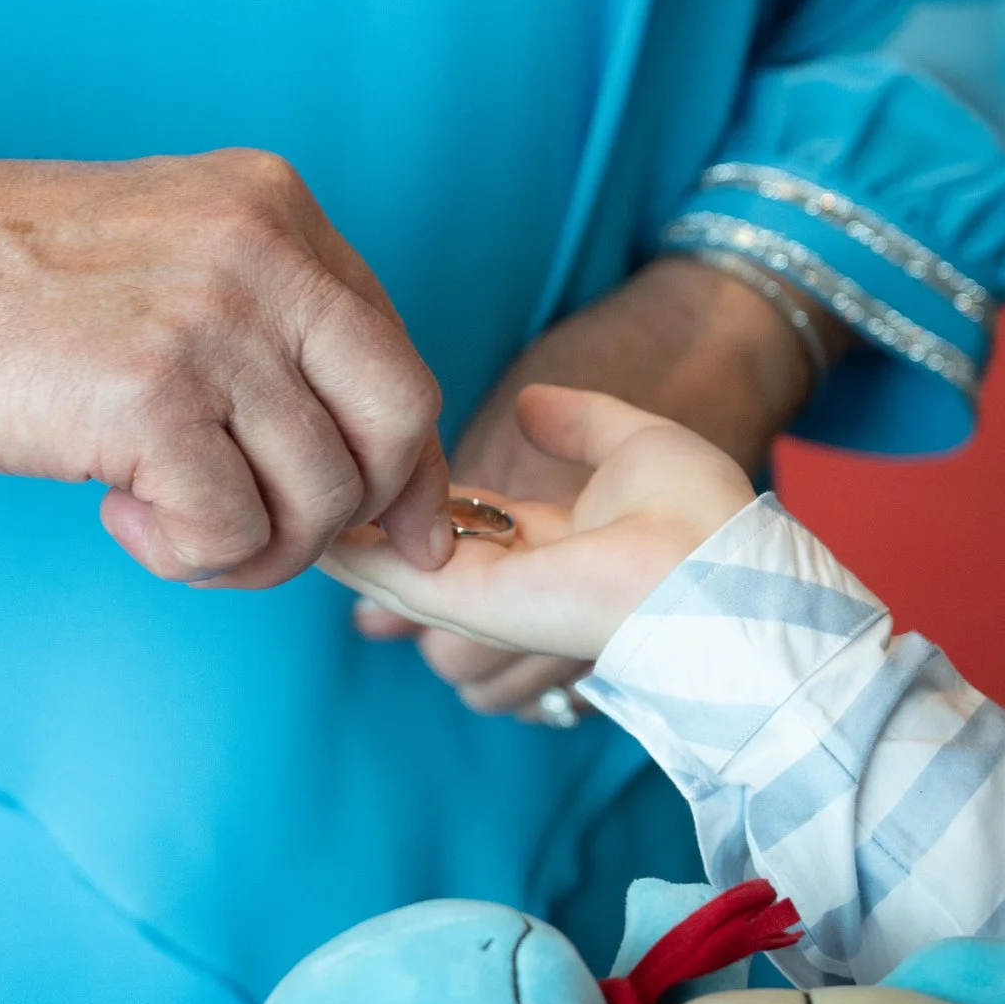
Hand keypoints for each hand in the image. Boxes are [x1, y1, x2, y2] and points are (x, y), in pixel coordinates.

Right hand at [0, 152, 453, 587]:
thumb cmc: (13, 285)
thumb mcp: (171, 256)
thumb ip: (268, 328)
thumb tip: (365, 464)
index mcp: (275, 206)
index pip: (393, 349)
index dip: (401, 457)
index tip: (391, 523)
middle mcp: (262, 252)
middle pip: (395, 418)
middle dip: (357, 510)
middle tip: (281, 541)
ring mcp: (212, 323)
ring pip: (318, 493)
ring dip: (251, 547)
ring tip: (165, 522)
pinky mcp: (152, 400)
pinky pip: (232, 530)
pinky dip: (186, 554)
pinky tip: (120, 512)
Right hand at [357, 255, 848, 714]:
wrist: (715, 562)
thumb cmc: (696, 515)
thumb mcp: (632, 442)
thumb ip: (579, 421)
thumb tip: (532, 401)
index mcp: (547, 542)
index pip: (462, 519)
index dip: (419, 489)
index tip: (372, 451)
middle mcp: (510, 575)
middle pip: (417, 546)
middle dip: (366, 514)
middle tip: (312, 474)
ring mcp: (485, 596)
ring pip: (391, 565)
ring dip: (341, 530)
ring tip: (289, 490)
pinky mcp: (471, 603)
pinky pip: (392, 575)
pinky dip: (347, 550)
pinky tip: (309, 517)